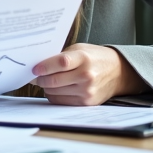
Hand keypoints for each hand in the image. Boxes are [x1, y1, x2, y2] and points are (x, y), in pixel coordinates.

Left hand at [32, 43, 146, 105]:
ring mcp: (87, 91)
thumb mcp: (79, 50)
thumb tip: (38, 67)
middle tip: (37, 76)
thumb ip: (60, 57)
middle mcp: (86, 75)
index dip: (44, 67)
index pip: (60, 63)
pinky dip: (55, 95)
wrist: (118, 72)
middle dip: (41, 79)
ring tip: (50, 80)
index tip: (34, 69)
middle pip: (54, 81)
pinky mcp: (86, 102)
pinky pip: (61, 102)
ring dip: (47, 87)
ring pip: (54, 93)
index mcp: (84, 58)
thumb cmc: (94, 58)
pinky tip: (58, 88)